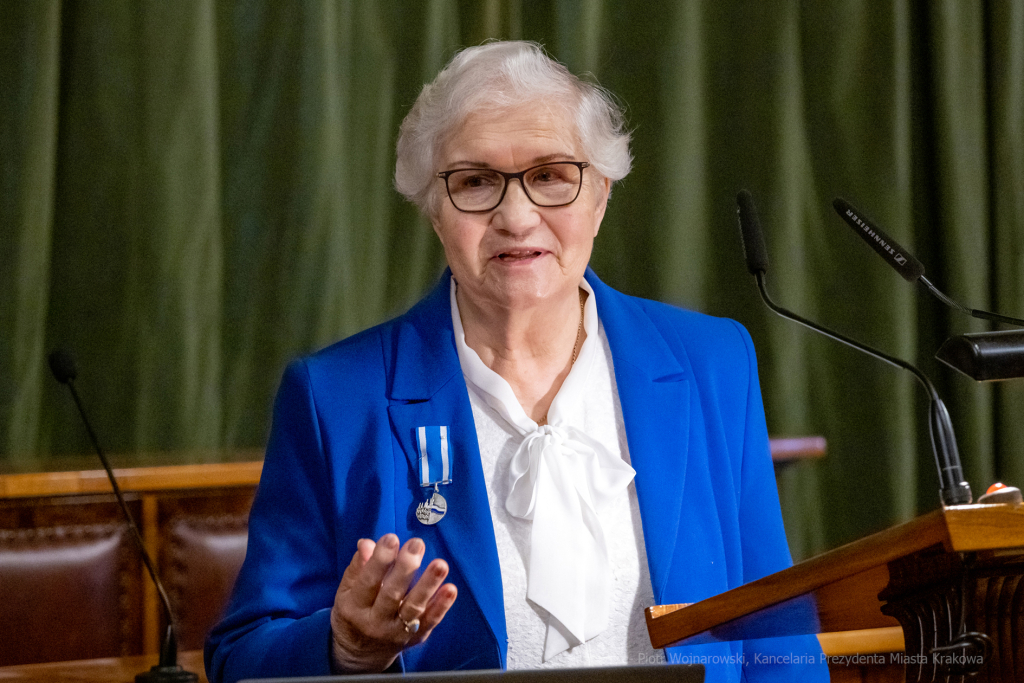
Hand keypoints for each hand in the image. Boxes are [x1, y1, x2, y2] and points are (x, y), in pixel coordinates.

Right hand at [329, 534, 457, 671]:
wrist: (361, 655)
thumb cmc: (354, 613)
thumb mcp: (346, 591)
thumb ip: (358, 567)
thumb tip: (367, 543)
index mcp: (354, 608)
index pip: (368, 582)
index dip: (379, 560)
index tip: (391, 538)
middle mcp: (375, 622)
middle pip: (392, 595)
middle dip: (405, 568)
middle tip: (416, 545)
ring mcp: (396, 632)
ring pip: (413, 608)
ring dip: (428, 585)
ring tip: (440, 565)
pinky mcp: (415, 638)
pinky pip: (430, 622)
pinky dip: (441, 606)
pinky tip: (450, 589)